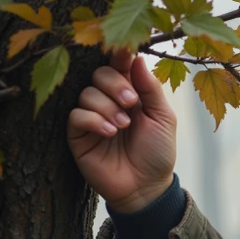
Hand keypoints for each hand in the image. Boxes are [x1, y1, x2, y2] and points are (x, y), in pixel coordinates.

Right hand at [67, 49, 176, 212]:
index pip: (118, 65)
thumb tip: (136, 57)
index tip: (124, 50)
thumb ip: (151, 88)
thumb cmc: (157, 153)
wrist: (146, 188)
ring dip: (107, 107)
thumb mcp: (163, 118)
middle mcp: (107, 100)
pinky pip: (76, 115)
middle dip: (115, 85)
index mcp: (129, 92)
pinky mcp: (78, 134)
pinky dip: (93, 120)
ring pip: (87, 93)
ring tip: (123, 126)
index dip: (119, 55)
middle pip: (99, 73)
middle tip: (131, 103)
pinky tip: (109, 132)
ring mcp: (91, 116)